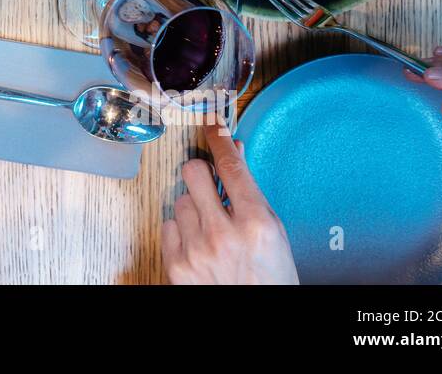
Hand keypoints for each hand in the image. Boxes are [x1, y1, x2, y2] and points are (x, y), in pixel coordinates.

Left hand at [162, 122, 298, 283]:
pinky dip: (182, 231)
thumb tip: (233, 152)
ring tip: (212, 230)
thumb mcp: (273, 233)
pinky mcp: (177, 265)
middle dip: (201, 174)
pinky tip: (199, 244)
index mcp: (256, 224)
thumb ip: (251, 192)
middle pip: (193, 173)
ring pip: (180, 200)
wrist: (257, 316)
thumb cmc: (270, 280)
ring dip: (194, 208)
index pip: (230, 165)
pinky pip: (169, 225)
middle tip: (211, 187)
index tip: (211, 125)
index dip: (218, 138)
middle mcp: (224, 235)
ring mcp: (196, 250)